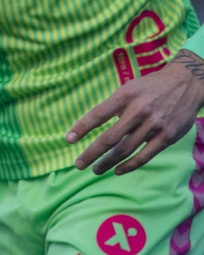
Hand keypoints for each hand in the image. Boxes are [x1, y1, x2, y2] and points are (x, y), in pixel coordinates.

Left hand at [68, 53, 203, 174]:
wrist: (185, 84)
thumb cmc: (149, 88)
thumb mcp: (128, 89)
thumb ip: (113, 107)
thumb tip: (90, 126)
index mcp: (125, 96)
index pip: (98, 114)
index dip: (81, 128)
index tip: (68, 140)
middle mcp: (138, 110)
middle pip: (110, 138)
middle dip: (92, 153)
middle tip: (78, 164)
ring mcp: (154, 125)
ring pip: (126, 149)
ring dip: (108, 162)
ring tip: (95, 169)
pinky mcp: (167, 136)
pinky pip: (145, 156)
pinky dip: (129, 166)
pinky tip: (117, 170)